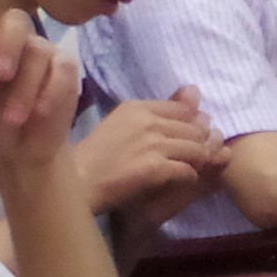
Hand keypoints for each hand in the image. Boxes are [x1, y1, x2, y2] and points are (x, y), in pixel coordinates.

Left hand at [0, 12, 85, 177]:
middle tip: (0, 75)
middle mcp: (15, 40)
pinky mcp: (67, 68)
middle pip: (16, 20)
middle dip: (7, 46)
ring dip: (24, 87)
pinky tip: (38, 112)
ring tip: (13, 118)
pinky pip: (62, 69)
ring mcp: (43, 51)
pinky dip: (49, 93)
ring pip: (38, 50)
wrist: (20, 152)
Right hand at [67, 91, 225, 212]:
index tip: (186, 138)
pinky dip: (188, 177)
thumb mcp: (122, 124)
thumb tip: (195, 92)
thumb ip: (157, 112)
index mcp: (137, 107)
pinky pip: (188, 170)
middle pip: (195, 129)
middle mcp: (147, 121)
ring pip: (197, 149)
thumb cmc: (95, 156)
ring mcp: (151, 144)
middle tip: (193, 157)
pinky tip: (178, 180)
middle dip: (199, 144)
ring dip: (196, 162)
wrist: (77, 184)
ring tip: (187, 169)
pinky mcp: (154, 167)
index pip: (184, 109)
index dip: (192, 124)